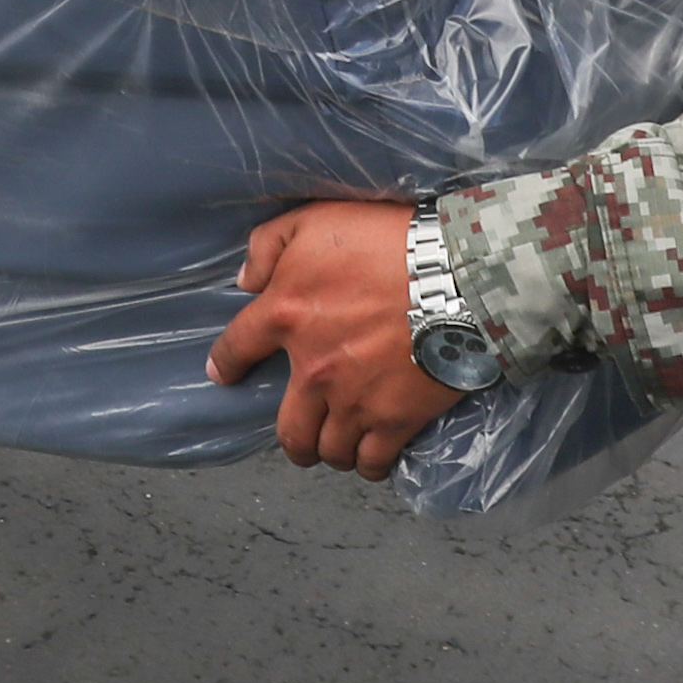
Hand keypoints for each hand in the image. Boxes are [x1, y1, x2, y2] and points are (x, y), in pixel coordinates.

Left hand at [207, 199, 467, 478]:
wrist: (457, 272)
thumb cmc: (387, 238)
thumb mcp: (315, 218)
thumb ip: (267, 246)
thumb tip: (245, 280)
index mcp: (286, 314)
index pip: (235, 349)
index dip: (226, 364)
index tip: (225, 375)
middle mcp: (313, 369)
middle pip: (288, 430)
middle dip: (293, 438)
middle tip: (303, 431)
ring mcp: (354, 400)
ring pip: (329, 451)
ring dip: (331, 449)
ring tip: (341, 440)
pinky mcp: (396, 419)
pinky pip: (372, 462)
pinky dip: (369, 464)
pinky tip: (372, 454)